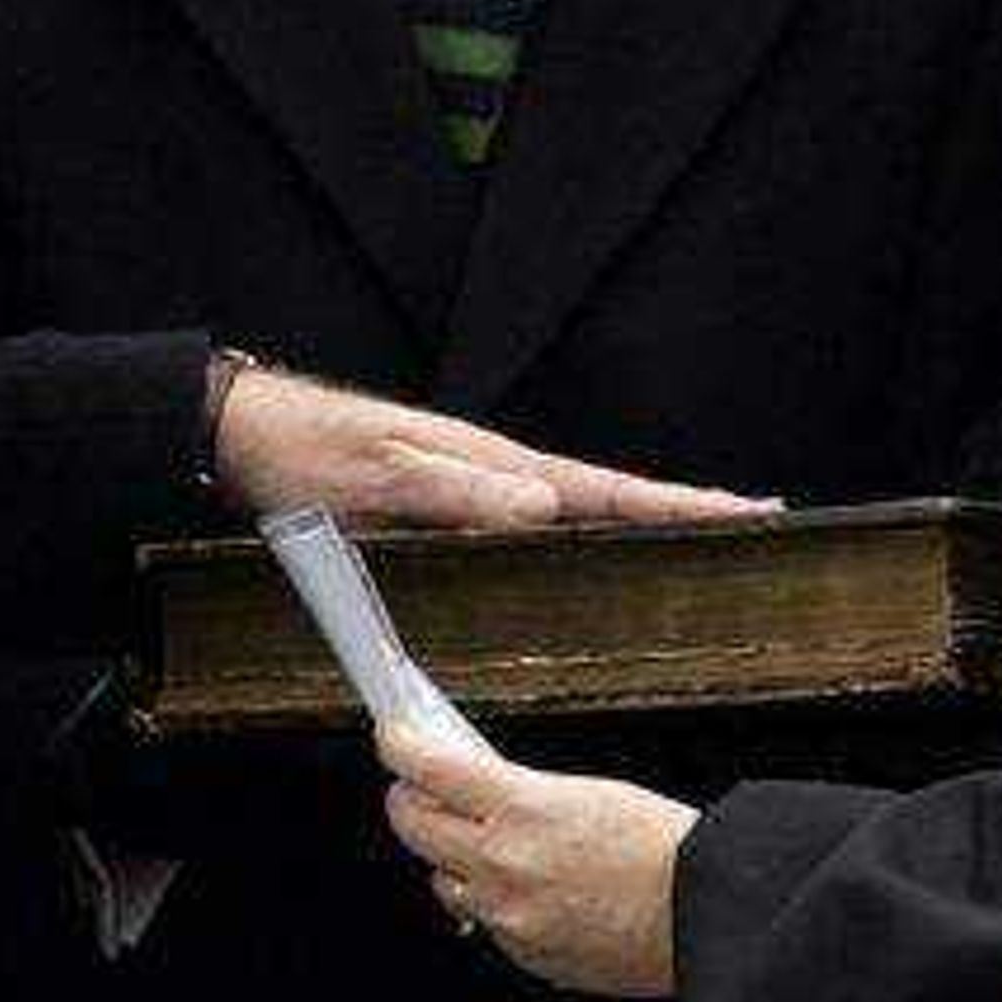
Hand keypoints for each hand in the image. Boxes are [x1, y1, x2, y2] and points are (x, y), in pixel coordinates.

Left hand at [212, 361, 775, 532]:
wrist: (247, 436)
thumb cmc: (308, 453)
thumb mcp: (381, 477)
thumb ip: (461, 493)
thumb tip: (547, 505)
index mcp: (493, 467)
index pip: (607, 488)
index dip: (678, 504)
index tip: (748, 508)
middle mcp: (497, 477)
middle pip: (609, 500)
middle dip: (681, 514)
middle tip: (753, 527)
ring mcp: (477, 492)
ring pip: (576, 518)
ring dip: (636, 532)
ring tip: (697, 547)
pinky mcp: (451, 512)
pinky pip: (533, 533)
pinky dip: (577, 543)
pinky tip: (588, 565)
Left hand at [379, 721, 694, 998]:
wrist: (705, 916)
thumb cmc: (662, 847)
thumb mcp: (583, 792)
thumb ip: (517, 792)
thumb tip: (472, 783)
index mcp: (521, 810)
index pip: (426, 769)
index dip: (399, 747)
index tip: (393, 737)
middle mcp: (502, 866)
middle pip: (412, 826)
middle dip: (410, 801)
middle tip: (421, 788)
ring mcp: (509, 917)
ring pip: (443, 880)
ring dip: (453, 859)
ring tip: (493, 845)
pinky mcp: (525, 955)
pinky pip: (486, 922)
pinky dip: (496, 903)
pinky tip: (535, 889)